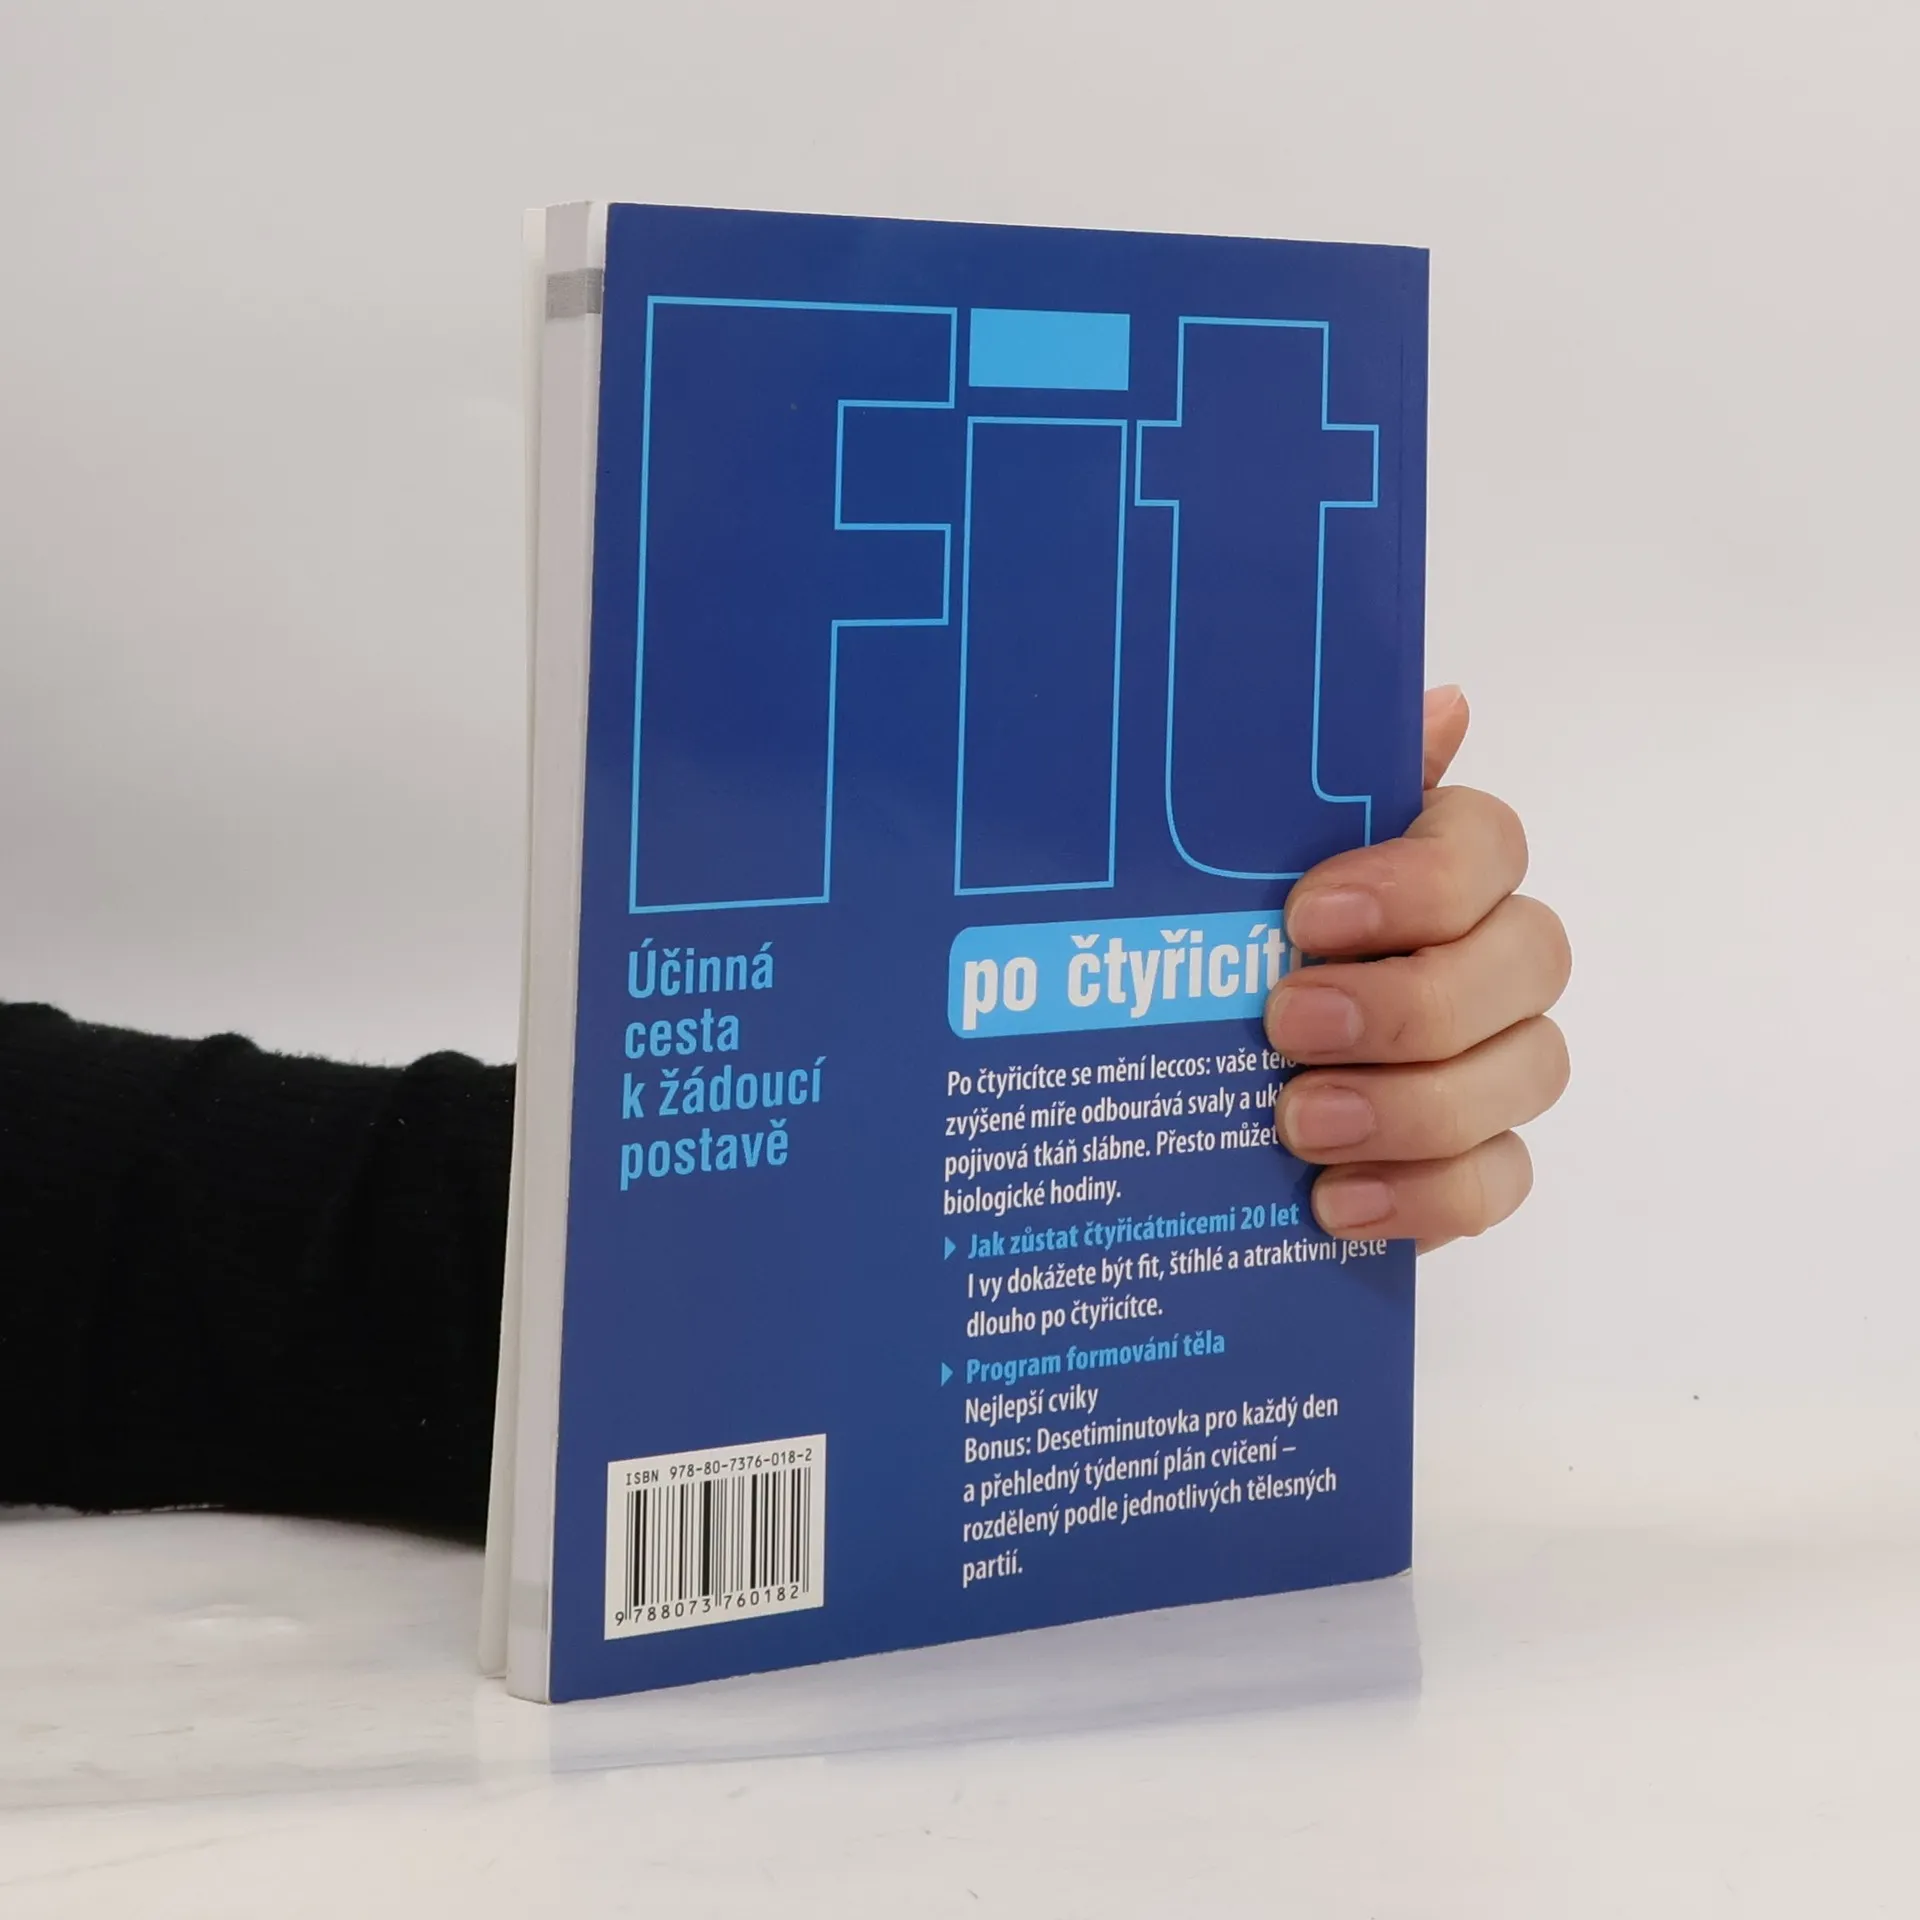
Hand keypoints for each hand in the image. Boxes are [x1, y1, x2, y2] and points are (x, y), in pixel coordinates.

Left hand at [1264, 686, 1570, 1251]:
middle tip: (1288, 1024)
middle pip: (1530, 960)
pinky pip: (1501, 1182)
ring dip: (1413, 1105)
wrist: (1204, 1068)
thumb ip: (1321, 788)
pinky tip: (1335, 1203)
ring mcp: (1500, 1059)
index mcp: (1443, 865)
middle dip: (1410, 1000)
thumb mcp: (1244, 859)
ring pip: (1529, 1073)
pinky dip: (1424, 1198)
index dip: (1415, 882)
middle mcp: (1493, 954)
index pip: (1489, 847)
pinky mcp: (1478, 1157)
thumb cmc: (1235, 944)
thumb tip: (1442, 703)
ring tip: (1299, 1124)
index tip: (1306, 917)